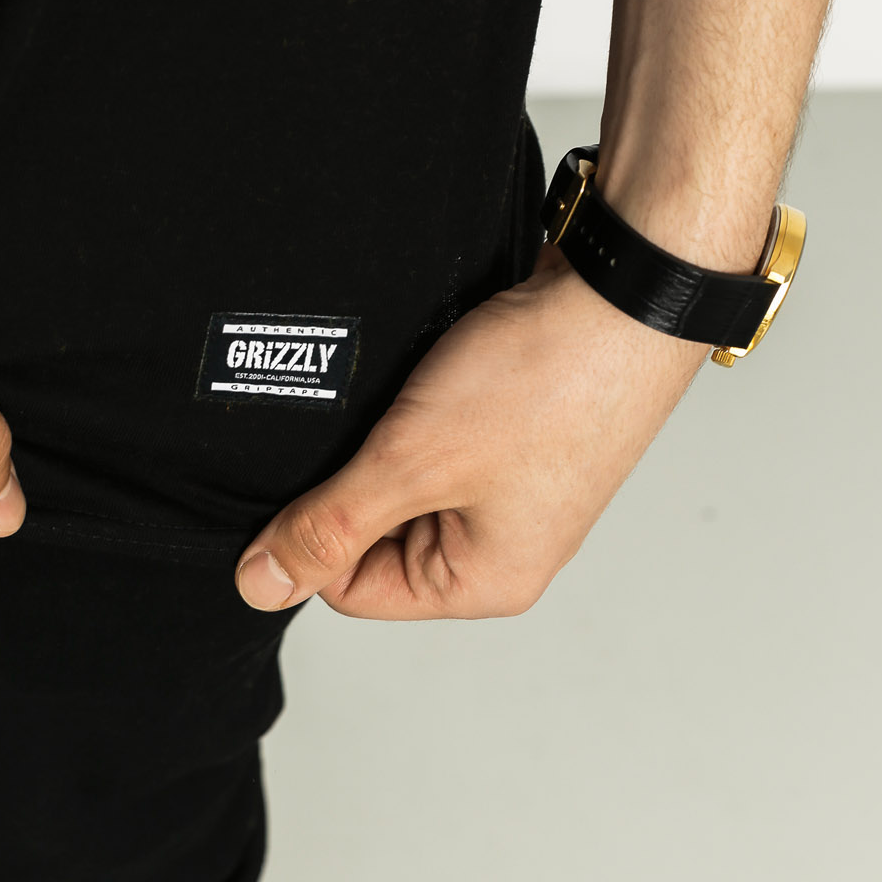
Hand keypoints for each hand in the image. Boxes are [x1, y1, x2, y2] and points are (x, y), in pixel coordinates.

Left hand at [234, 241, 711, 618]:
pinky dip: (420, 404)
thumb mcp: (411, 463)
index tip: (314, 472)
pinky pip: (436, 435)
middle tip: (380, 423)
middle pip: (377, 534)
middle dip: (360, 476)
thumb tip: (259, 587)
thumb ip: (329, 526)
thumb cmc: (547, 384)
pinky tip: (435, 372)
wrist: (621, 292)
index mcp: (485, 581)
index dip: (317, 532)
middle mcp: (503, 545)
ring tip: (415, 394)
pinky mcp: (513, 432)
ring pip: (404, 476)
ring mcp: (512, 486)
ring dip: (389, 436)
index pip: (352, 588)